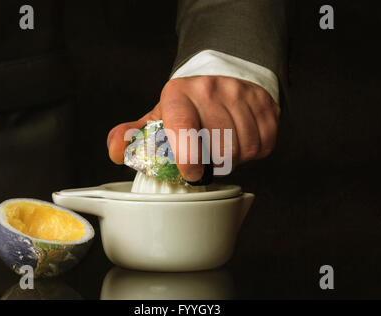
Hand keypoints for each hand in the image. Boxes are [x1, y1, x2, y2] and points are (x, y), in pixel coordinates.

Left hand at [107, 76, 279, 181]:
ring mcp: (242, 94)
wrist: (223, 77)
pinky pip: (264, 144)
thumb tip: (115, 152)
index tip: (191, 173)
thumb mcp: (158, 115)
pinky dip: (253, 152)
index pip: (183, 125)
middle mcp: (211, 89)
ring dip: (234, 158)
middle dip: (213, 162)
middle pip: (220, 146)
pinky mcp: (265, 104)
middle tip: (206, 158)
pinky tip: (241, 140)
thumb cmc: (187, 105)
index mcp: (179, 94)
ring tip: (222, 147)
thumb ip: (133, 134)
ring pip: (244, 147)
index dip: (188, 155)